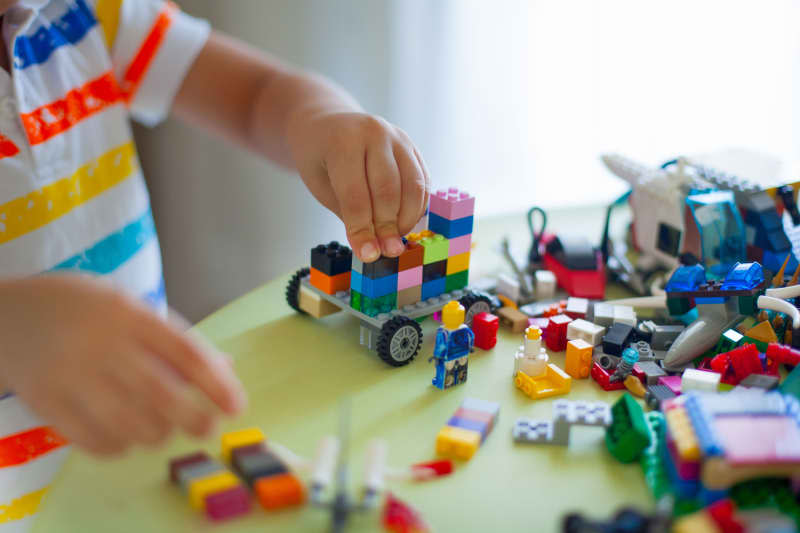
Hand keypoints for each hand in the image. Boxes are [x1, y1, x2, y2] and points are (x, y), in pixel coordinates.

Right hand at [0, 275, 246, 456]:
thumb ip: (175, 339)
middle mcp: (102, 343)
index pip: (185, 352)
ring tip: (163, 428)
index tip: (237, 406)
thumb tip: (226, 370)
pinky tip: (125, 436)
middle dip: (194, 417)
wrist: (9, 314)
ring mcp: (71, 374)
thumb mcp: (131, 309)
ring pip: (129, 423)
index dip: (217, 384)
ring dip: (158, 434)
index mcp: (130, 315)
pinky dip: (119, 447)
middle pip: (160, 392)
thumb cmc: (86, 311)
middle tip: (208, 427)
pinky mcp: (46, 402)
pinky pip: (93, 441)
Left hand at [288, 111, 430, 261]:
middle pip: (388, 190)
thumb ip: (349, 214)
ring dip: (407, 218)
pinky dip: (418, 206)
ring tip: (395, 238)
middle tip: (386, 251)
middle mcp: (375, 133)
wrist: (328, 124)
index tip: (368, 255)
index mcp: (344, 141)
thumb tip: (374, 249)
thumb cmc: (320, 159)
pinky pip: (423, 181)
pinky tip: (405, 222)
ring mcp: (398, 137)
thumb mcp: (322, 186)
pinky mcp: (412, 147)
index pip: (356, 194)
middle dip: (387, 226)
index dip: (362, 229)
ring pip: (413, 186)